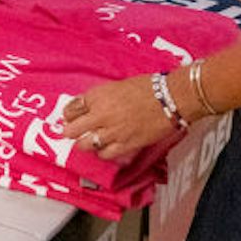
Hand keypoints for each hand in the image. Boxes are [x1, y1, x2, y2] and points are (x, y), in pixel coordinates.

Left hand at [57, 75, 175, 161]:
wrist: (171, 98)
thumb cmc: (148, 87)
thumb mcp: (117, 86)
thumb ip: (100, 97)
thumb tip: (88, 106)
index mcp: (98, 96)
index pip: (71, 109)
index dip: (69, 114)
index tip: (70, 116)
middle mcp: (101, 115)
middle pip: (72, 130)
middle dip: (70, 131)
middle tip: (72, 132)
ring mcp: (112, 132)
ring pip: (85, 145)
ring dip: (84, 143)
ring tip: (87, 141)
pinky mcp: (125, 145)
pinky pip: (104, 154)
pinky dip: (102, 152)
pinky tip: (104, 148)